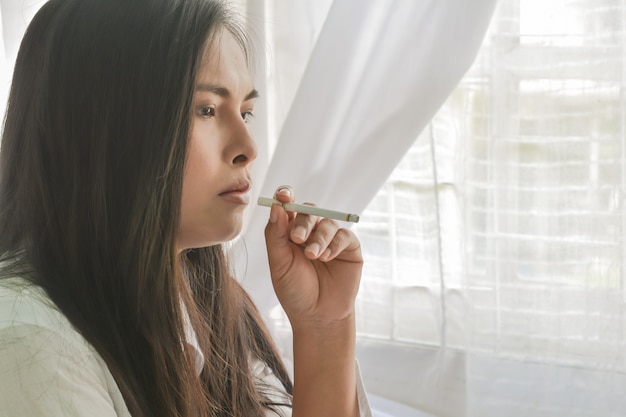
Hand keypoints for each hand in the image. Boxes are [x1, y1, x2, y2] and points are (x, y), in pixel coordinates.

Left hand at [263, 186, 362, 326]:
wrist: (317, 316)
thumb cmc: (295, 291)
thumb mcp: (279, 263)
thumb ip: (275, 235)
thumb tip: (276, 206)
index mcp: (290, 233)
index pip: (289, 207)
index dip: (286, 197)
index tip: (284, 196)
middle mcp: (312, 232)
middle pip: (309, 211)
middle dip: (303, 222)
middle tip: (297, 239)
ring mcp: (331, 239)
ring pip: (327, 222)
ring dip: (319, 238)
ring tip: (313, 256)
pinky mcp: (349, 248)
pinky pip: (344, 235)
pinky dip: (334, 244)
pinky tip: (326, 258)